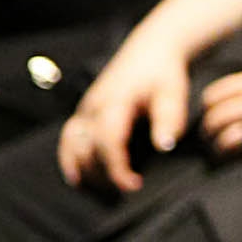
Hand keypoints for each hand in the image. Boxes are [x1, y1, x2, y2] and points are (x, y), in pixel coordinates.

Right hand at [57, 30, 192, 191]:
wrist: (150, 51)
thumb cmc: (162, 73)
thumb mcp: (173, 93)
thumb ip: (169, 119)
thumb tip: (164, 146)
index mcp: (115, 101)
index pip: (108, 141)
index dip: (117, 168)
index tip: (133, 185)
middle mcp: (93, 106)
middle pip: (87, 149)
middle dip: (104, 175)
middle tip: (127, 190)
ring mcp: (85, 109)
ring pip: (73, 147)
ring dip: (86, 171)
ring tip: (105, 190)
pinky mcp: (84, 112)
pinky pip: (68, 139)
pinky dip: (69, 160)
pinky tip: (76, 179)